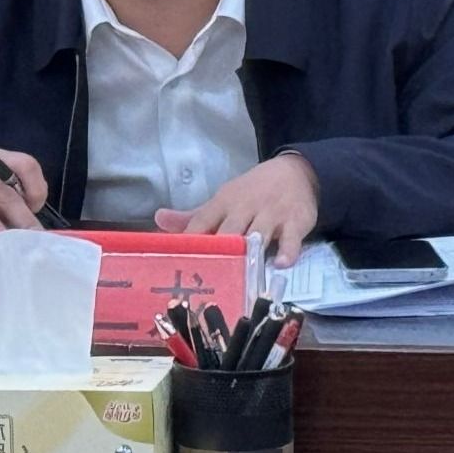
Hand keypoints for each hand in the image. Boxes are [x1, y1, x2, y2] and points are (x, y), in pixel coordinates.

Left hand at [154, 153, 319, 266]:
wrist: (294, 172)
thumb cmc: (252, 192)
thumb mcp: (223, 200)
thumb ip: (193, 216)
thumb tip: (158, 220)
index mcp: (223, 202)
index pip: (201, 223)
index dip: (189, 244)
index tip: (177, 266)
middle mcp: (245, 207)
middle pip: (228, 232)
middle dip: (218, 253)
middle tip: (207, 280)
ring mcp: (272, 214)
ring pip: (258, 234)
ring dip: (250, 252)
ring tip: (241, 276)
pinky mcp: (295, 222)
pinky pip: (291, 238)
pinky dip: (286, 251)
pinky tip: (280, 264)